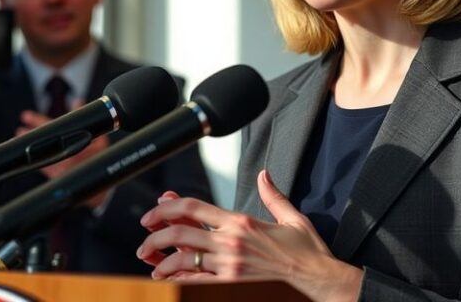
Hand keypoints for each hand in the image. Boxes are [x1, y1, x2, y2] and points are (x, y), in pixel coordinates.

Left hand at [17, 107, 110, 208]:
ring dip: (29, 144)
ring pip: (38, 153)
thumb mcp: (98, 138)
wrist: (99, 184)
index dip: (37, 121)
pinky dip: (36, 159)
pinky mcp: (55, 175)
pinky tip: (30, 155)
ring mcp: (56, 165)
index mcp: (71, 142)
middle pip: (42, 141)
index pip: (50, 128)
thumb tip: (79, 102)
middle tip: (19, 127)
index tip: (26, 116)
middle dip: (29, 132)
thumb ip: (85, 120)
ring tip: (20, 135)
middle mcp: (62, 153)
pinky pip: (42, 166)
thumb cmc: (98, 157)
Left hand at [137, 170, 362, 301]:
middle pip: (180, 234)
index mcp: (241, 221)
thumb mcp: (292, 217)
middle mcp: (231, 243)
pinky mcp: (231, 284)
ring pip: (182, 261)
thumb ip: (272, 195)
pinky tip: (169, 279)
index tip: (154, 213)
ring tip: (152, 263)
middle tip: (144, 239)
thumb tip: (264, 175)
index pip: (194, 208)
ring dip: (160, 262)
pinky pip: (195, 282)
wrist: (316, 278)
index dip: (167, 208)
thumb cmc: (306, 251)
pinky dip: (178, 280)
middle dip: (154, 235)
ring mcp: (229, 267)